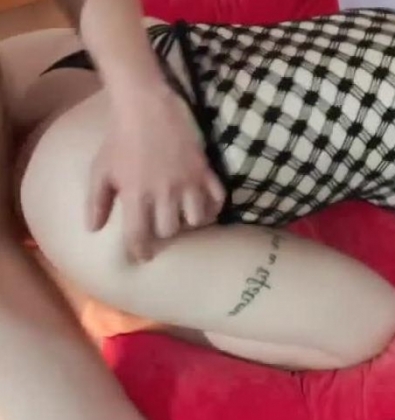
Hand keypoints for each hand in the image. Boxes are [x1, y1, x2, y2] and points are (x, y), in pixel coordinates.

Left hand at [88, 87, 224, 261]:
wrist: (146, 105)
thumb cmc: (120, 138)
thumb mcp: (101, 170)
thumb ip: (97, 202)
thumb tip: (94, 230)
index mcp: (136, 195)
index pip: (139, 235)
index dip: (140, 250)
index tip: (142, 255)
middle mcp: (164, 193)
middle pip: (170, 230)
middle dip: (164, 233)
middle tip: (161, 226)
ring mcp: (188, 182)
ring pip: (196, 220)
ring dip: (189, 221)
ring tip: (184, 216)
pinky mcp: (205, 170)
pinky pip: (217, 198)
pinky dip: (213, 207)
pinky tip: (206, 205)